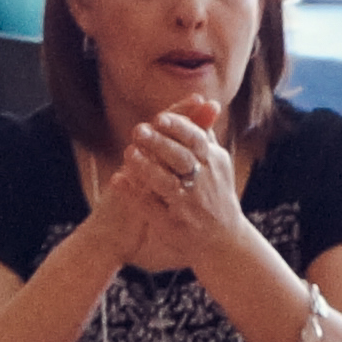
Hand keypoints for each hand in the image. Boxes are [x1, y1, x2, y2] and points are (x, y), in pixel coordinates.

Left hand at [118, 101, 248, 270]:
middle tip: (138, 129)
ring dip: (147, 168)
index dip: (178, 128)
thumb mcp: (216, 163)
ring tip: (128, 152)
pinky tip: (117, 180)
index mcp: (213, 163)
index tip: (159, 117)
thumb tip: (204, 101)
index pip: (196, 140)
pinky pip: (150, 208)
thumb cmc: (215, 194)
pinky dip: (133, 194)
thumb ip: (205, 133)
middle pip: (181, 159)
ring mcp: (188, 205)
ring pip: (166, 184)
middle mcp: (202, 183)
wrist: (224, 240)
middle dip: (160, 144)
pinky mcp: (173, 224)